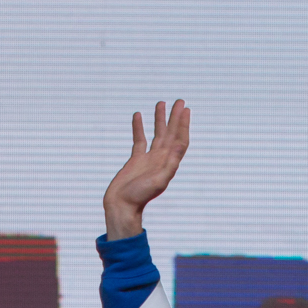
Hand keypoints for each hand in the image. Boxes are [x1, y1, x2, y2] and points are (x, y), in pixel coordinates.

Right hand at [104, 99, 189, 239]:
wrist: (122, 206)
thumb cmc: (140, 197)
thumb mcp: (159, 180)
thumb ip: (170, 164)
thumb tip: (180, 145)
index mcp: (168, 163)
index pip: (180, 140)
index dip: (183, 125)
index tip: (185, 110)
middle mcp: (161, 159)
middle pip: (171, 134)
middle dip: (175, 117)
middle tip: (179, 101)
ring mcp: (148, 159)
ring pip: (157, 134)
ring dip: (160, 119)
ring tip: (161, 104)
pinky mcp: (135, 160)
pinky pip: (139, 140)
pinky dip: (139, 127)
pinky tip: (138, 116)